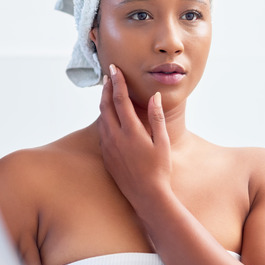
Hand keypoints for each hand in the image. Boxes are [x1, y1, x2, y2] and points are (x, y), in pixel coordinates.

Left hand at [98, 64, 171, 207]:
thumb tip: (154, 97)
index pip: (120, 100)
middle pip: (105, 106)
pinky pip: (102, 132)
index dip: (117, 82)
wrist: (146, 196)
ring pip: (101, 118)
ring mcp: (108, 147)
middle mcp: (115, 138)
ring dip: (103, 103)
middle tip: (108, 75)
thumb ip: (157, 117)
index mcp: (131, 132)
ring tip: (108, 92)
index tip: (114, 69)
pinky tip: (108, 117)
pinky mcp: (106, 156)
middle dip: (106, 88)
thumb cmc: (159, 170)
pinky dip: (104, 118)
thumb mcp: (162, 142)